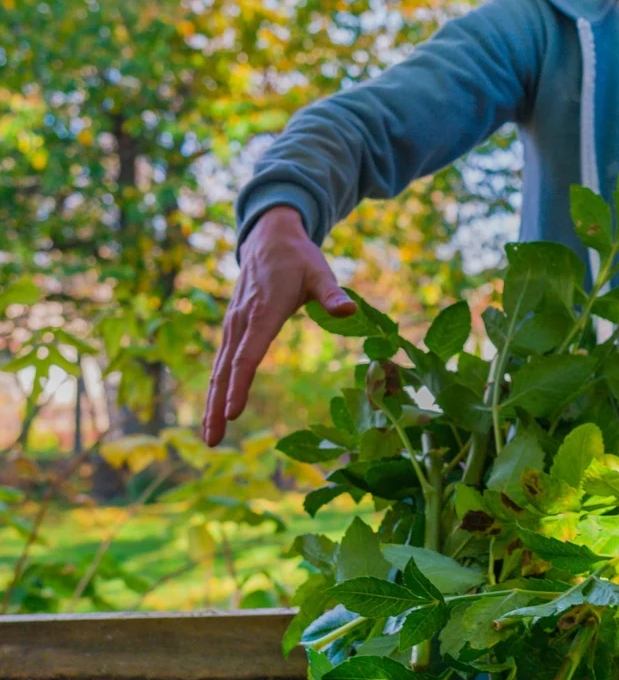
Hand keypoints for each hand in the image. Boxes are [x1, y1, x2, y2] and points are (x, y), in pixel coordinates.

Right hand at [201, 207, 355, 445]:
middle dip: (217, 407)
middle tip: (212, 441)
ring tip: (209, 438)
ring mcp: (232, 325)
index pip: (248, 355)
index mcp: (263, 312)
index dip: (240, 385)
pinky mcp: (231, 328)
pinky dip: (215, 388)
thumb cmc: (299, 258)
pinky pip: (221, 363)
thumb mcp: (320, 272)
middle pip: (226, 370)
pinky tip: (214, 412)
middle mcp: (241, 322)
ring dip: (211, 404)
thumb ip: (332, 295)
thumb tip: (349, 312)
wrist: (269, 238)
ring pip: (218, 370)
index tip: (233, 413)